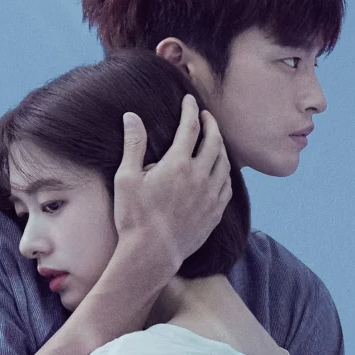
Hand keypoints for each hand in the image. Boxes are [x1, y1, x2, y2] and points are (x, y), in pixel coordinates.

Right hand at [112, 94, 231, 269]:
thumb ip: (133, 145)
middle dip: (211, 124)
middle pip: (214, 141)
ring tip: (214, 139)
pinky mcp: (216, 211)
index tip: (189, 100)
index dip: (190, 110)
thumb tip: (132, 117)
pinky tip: (220, 169)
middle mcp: (200, 176)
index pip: (190, 127)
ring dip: (220, 146)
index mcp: (178, 164)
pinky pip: (227, 185)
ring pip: (224, 162)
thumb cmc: (134, 217)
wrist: (152, 254)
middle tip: (206, 115)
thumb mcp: (126, 178)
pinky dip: (225, 171)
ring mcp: (211, 195)